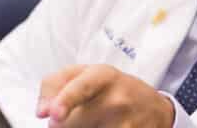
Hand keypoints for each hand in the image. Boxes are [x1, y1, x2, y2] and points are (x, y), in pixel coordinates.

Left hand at [37, 65, 174, 127]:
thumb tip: (42, 112)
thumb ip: (54, 85)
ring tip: (96, 122)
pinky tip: (106, 126)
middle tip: (80, 117)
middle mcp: (116, 98)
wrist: (154, 106)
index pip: (82, 87)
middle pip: (73, 123)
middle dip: (66, 125)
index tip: (53, 114)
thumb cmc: (110, 89)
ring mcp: (126, 122)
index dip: (65, 101)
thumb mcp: (84, 74)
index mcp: (102, 76)